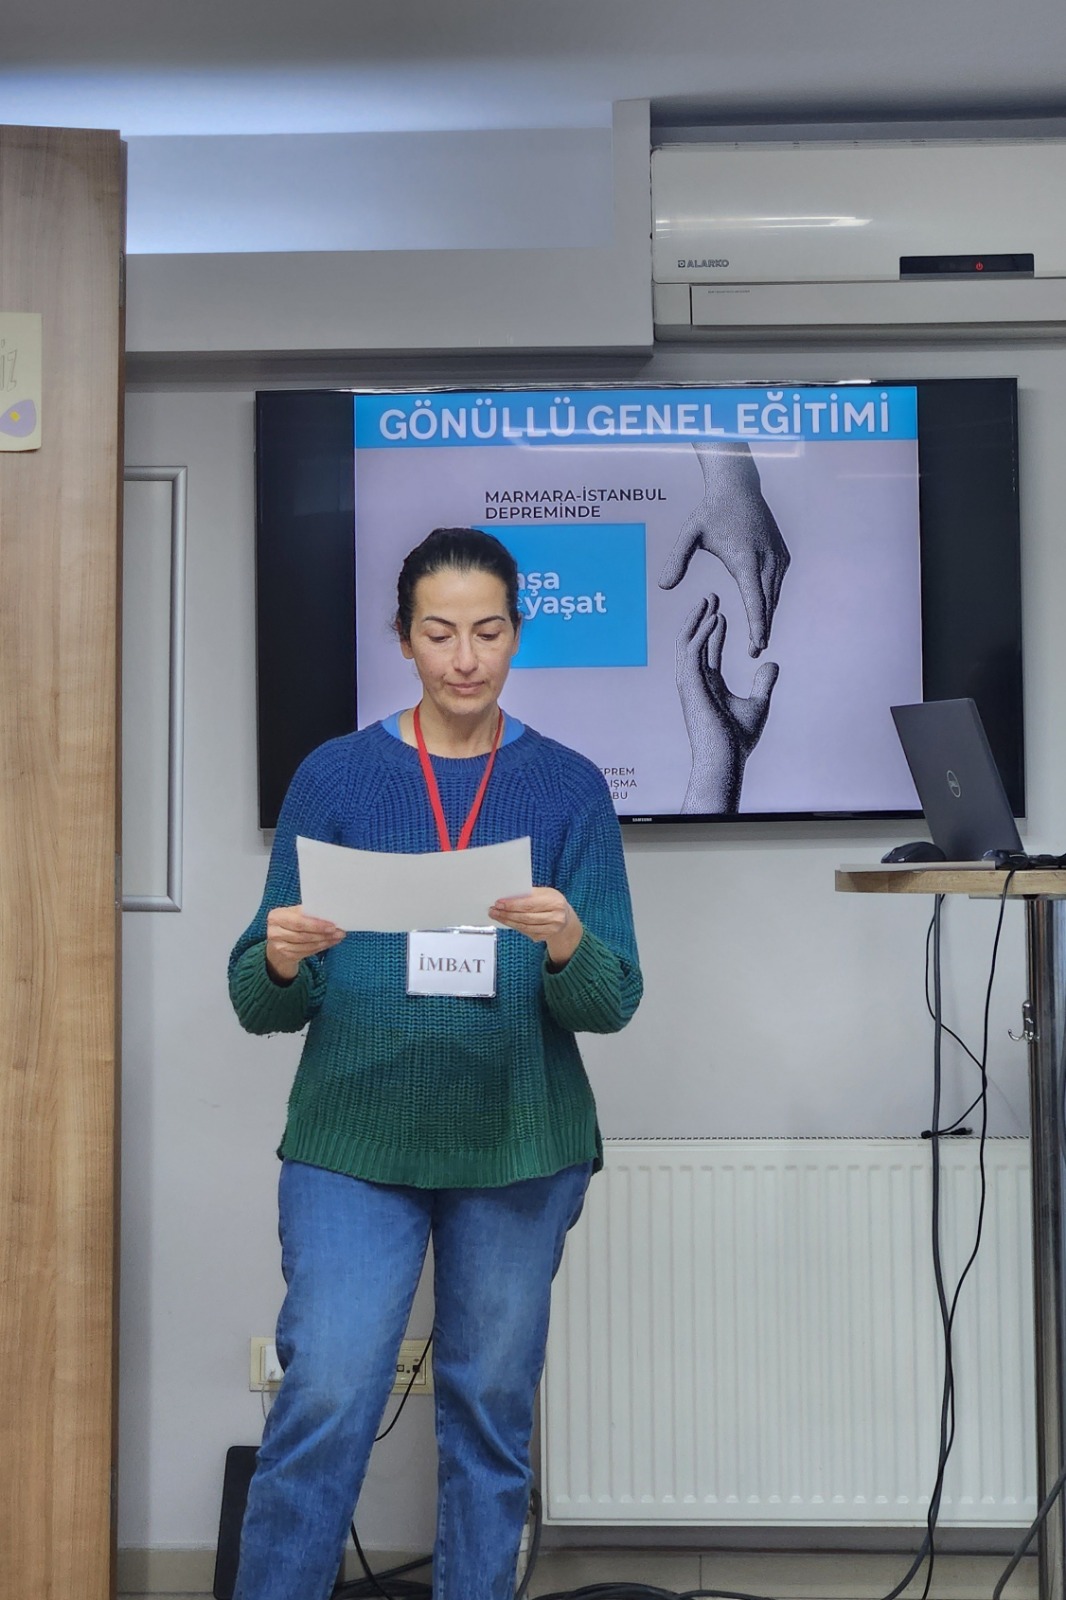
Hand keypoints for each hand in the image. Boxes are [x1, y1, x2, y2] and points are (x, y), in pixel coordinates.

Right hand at [266, 905, 344, 983]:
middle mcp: (275, 932)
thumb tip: (330, 915)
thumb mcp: (293, 914)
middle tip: (338, 931)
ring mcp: (279, 946)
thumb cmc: (290, 923)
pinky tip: (330, 942)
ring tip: (337, 936)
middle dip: (323, 933)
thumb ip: (307, 913)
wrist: (279, 941)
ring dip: (325, 940)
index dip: (316, 924)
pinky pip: (307, 952)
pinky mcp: (287, 956)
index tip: (332, 924)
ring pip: (307, 944)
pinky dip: (321, 947)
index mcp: (276, 916)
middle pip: (302, 934)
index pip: (298, 920)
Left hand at [489, 887, 582, 967]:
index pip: (530, 904)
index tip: (499, 903)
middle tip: (493, 910)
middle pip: (526, 917)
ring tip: (496, 915)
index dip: (513, 904)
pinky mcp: (545, 937)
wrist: (565, 917)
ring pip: (524, 926)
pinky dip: (514, 926)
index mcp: (555, 902)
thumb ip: (529, 894)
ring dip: (508, 921)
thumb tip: (508, 896)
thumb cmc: (551, 901)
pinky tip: (506, 921)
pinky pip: (526, 932)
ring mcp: (551, 930)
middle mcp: (555, 917)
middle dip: (507, 913)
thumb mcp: (545, 893)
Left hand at [659, 441, 789, 655]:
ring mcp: (777, 557)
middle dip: (762, 628)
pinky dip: (771, 600)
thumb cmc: (710, 512)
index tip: (758, 644)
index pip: (754, 599)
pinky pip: (776, 584)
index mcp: (745, 558)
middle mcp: (766, 559)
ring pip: (774, 594)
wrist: (738, 488)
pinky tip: (764, 614)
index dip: (757, 623)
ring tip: (759, 639)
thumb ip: (677, 559)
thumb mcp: (689, 533)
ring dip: (768, 616)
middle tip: (755, 652)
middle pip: (767, 602)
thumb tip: (663, 586)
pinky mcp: (781, 555)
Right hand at [676, 595, 779, 813]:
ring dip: (698, 618)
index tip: (721, 612)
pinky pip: (693, 651)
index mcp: (707, 685)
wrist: (725, 759)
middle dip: (701, 617)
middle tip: (711, 595)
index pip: (707, 651)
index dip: (713, 630)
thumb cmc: (737, 740)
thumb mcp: (758, 705)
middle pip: (693, 641)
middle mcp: (694, 682)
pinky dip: (702, 632)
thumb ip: (763, 684)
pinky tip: (714, 617)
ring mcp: (689, 683)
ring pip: (687, 641)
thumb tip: (772, 664)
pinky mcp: (690, 684)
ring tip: (710, 598)